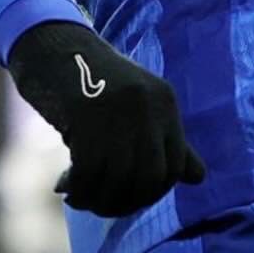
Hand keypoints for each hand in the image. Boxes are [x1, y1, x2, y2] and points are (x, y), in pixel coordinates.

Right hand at [7, 23, 206, 217]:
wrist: (54, 48)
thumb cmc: (97, 82)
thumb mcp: (140, 106)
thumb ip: (168, 141)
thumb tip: (199, 178)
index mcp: (166, 101)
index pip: (175, 166)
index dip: (153, 192)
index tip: (128, 196)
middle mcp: (147, 105)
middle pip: (149, 178)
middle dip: (126, 202)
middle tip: (102, 204)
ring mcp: (117, 109)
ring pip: (119, 180)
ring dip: (98, 201)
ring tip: (82, 199)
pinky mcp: (85, 115)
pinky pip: (88, 172)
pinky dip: (78, 189)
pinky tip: (66, 187)